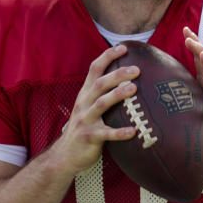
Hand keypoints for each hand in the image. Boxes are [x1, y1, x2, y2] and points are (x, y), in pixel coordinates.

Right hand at [52, 45, 138, 173]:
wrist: (65, 155)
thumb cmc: (85, 127)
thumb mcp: (90, 107)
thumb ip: (103, 94)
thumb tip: (130, 81)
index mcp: (85, 94)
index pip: (94, 69)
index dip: (108, 57)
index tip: (124, 47)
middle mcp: (83, 104)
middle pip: (99, 84)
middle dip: (117, 74)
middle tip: (137, 69)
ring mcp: (84, 120)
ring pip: (101, 104)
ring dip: (117, 95)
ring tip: (134, 89)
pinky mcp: (88, 137)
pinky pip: (105, 134)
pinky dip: (119, 133)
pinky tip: (133, 131)